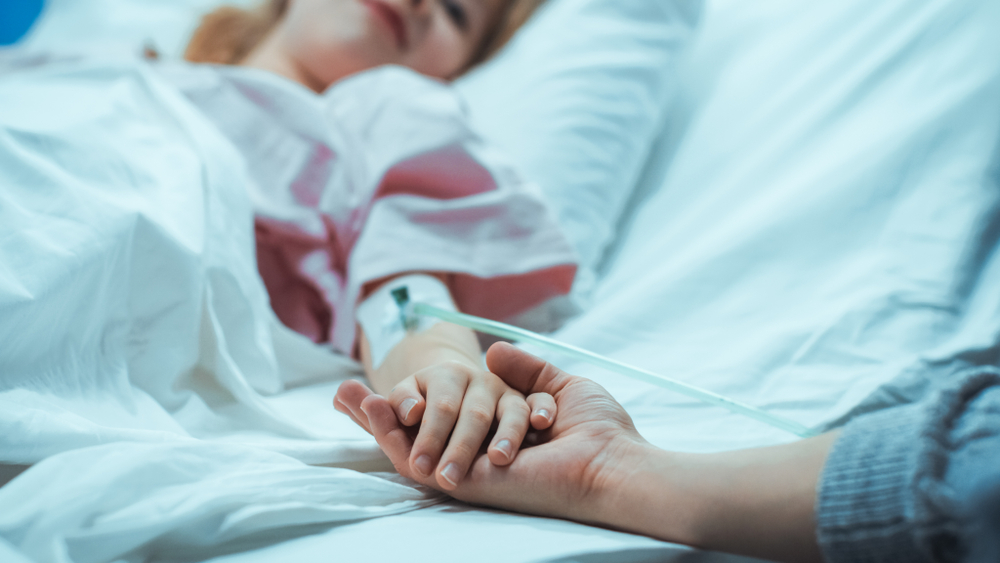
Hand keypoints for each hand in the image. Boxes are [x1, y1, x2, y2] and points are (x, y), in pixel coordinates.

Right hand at [341, 342, 651, 523]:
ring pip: (406, 447)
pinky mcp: (465, 480)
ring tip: (342, 394)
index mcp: (495, 438)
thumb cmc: (596, 429)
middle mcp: (476, 456)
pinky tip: (369, 405)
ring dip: (373, 421)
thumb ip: (521, 370)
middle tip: (341, 392)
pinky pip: (416, 458)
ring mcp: (468, 470)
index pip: (441, 420)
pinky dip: (387, 432)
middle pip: (414, 435)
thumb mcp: (556, 385)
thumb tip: (491, 353)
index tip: (379, 385)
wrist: (612, 460)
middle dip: (378, 415)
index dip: (407, 405)